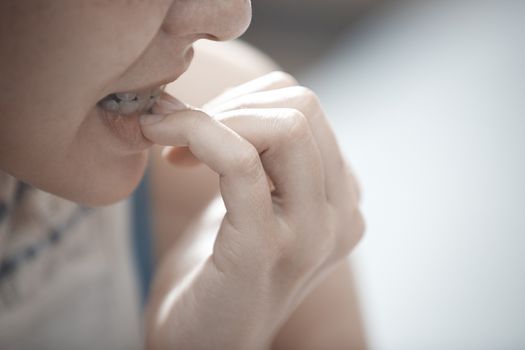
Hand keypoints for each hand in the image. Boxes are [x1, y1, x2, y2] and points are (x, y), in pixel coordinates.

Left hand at [140, 71, 363, 349]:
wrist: (202, 344)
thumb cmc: (221, 272)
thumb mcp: (257, 204)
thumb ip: (268, 158)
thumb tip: (238, 96)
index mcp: (342, 200)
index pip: (306, 109)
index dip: (245, 102)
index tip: (200, 129)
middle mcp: (342, 217)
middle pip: (301, 107)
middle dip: (230, 105)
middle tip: (182, 134)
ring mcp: (311, 236)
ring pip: (283, 126)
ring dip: (212, 118)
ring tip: (173, 146)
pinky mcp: (264, 250)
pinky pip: (240, 161)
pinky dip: (197, 135)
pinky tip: (164, 148)